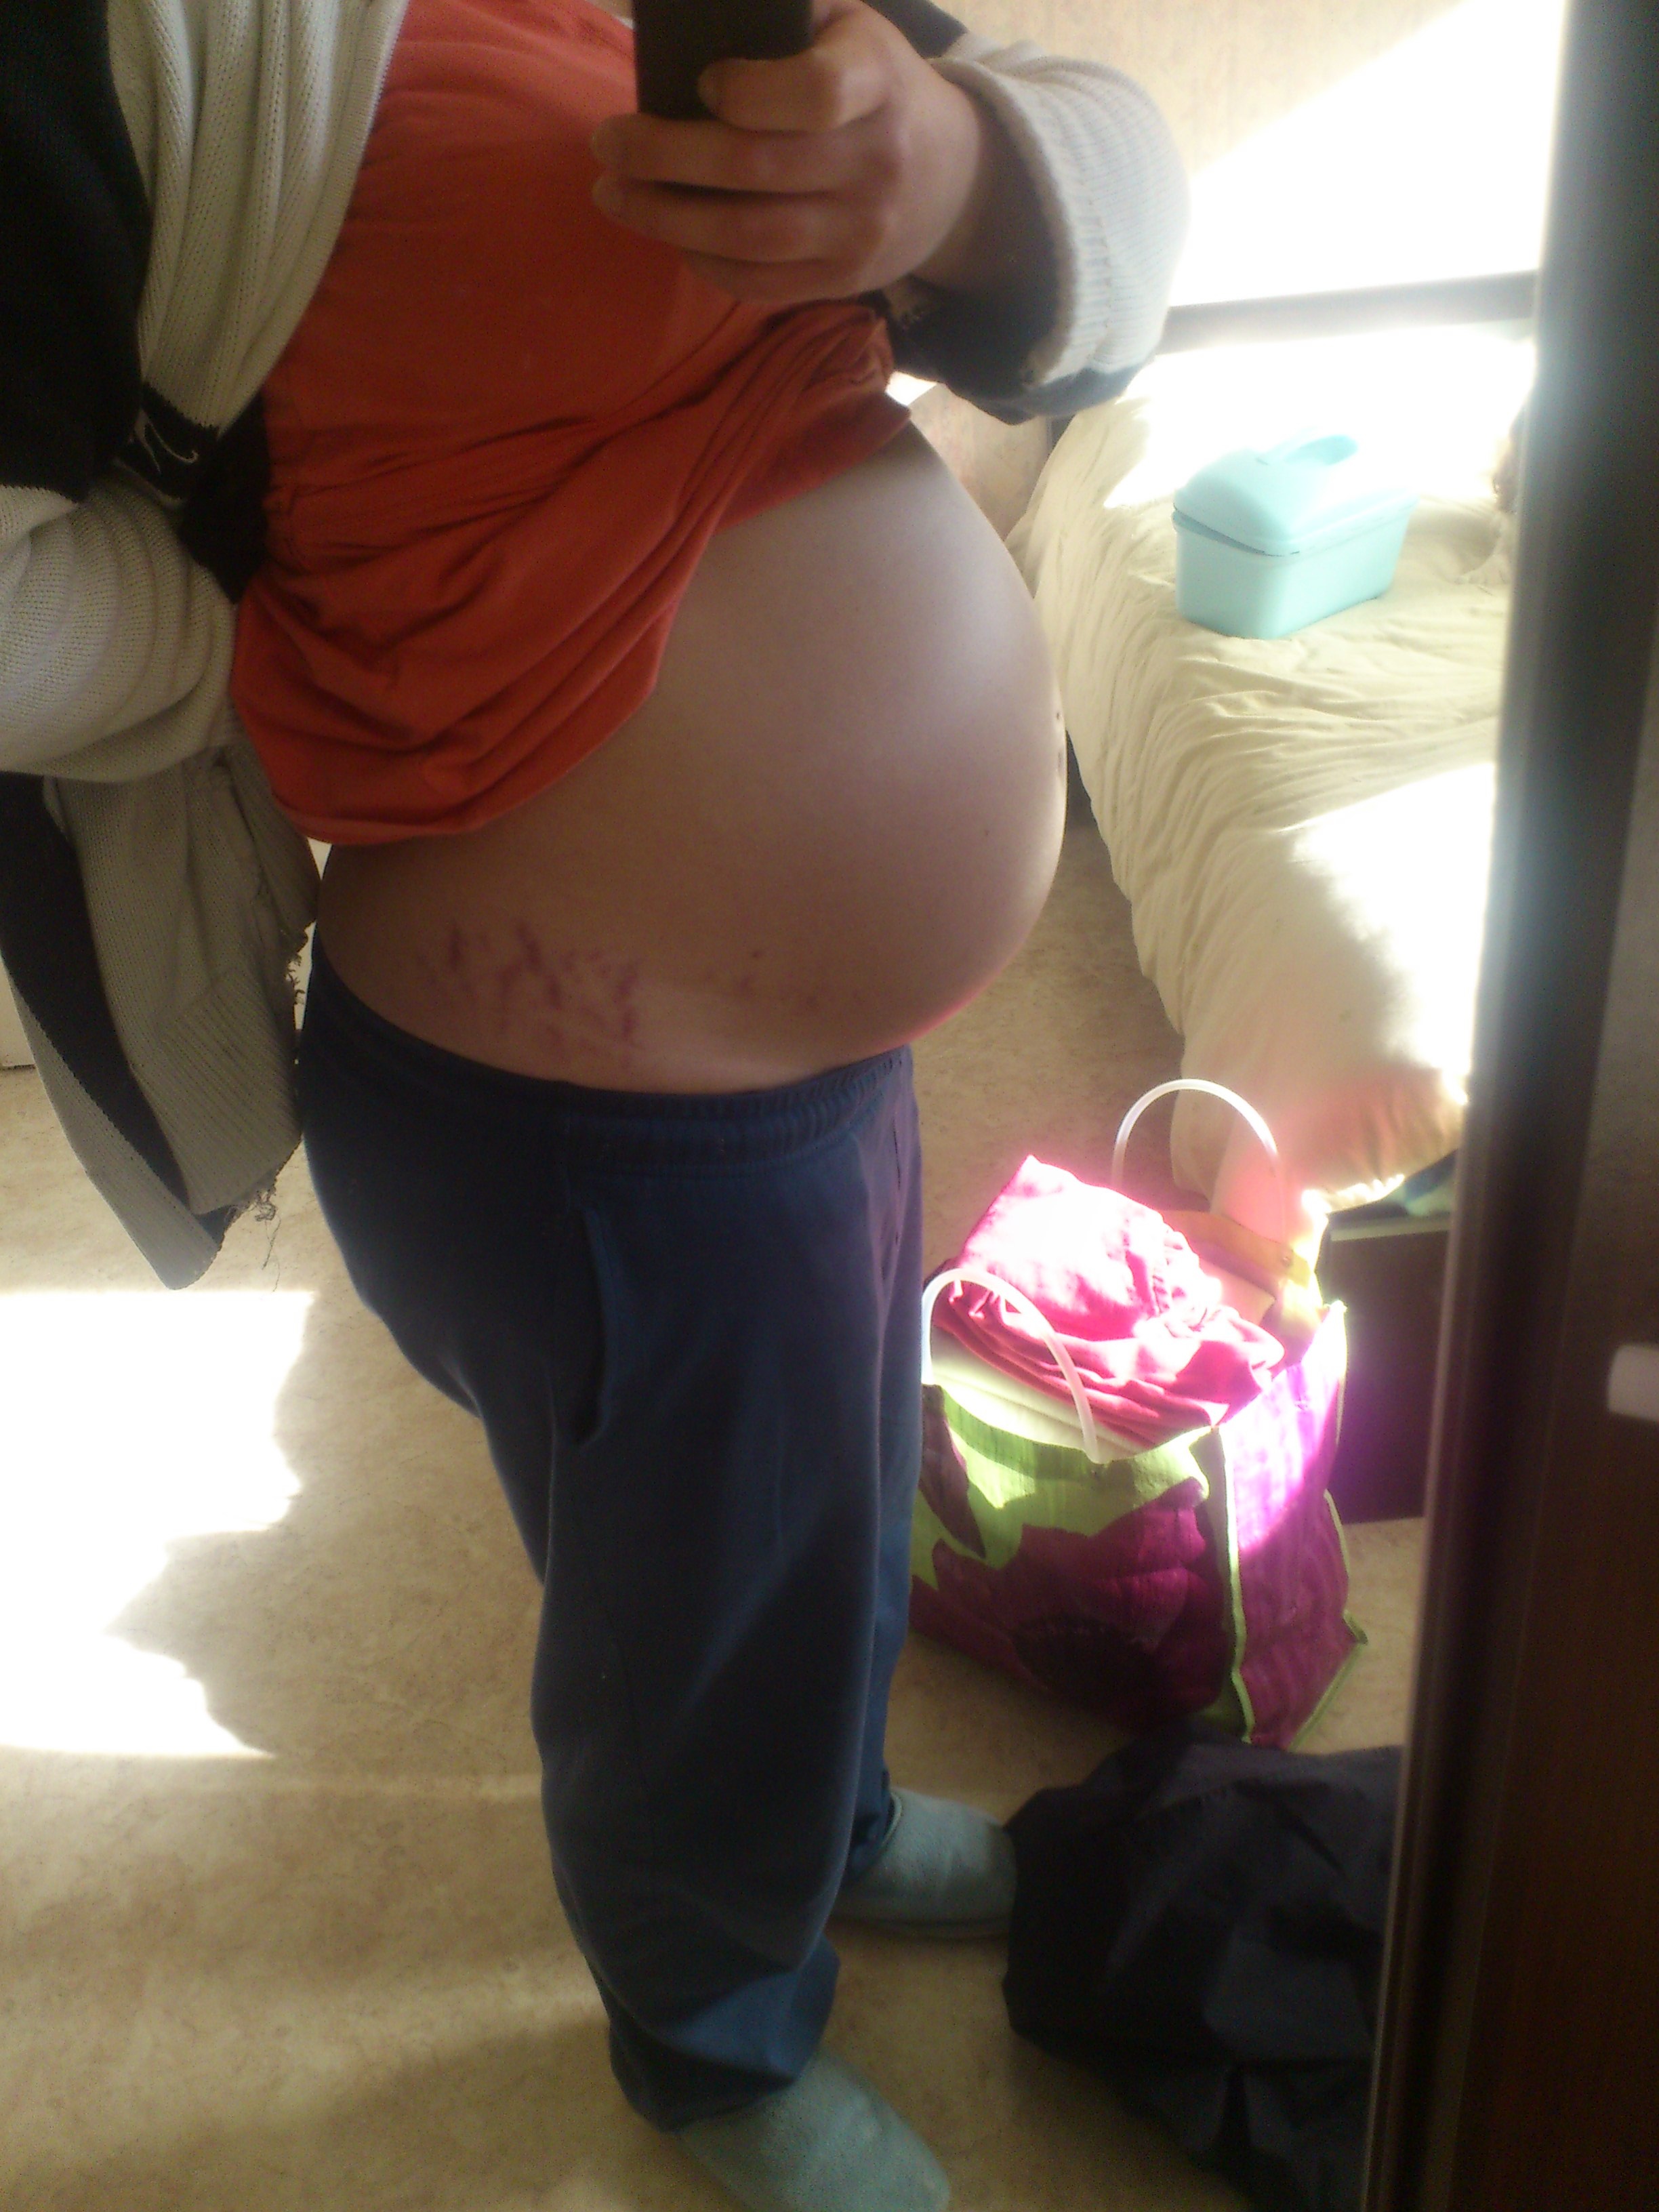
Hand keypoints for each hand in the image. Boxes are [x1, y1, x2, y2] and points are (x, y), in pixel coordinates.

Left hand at [589, 0, 1014, 305]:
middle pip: (755, 168)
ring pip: (749, 236)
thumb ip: (782, 12)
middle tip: (608, 143)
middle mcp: (876, 162)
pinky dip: (704, 262)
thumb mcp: (848, 27)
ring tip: (615, 193)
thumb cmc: (873, 85)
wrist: (951, 178)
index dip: (747, 92)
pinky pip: (761, 283)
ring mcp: (860, 232)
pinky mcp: (843, 281)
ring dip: (667, 219)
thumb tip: (688, 9)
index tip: (703, 84)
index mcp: (877, 82)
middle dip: (663, 156)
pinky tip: (669, 235)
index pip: (814, 94)